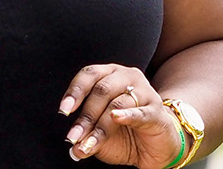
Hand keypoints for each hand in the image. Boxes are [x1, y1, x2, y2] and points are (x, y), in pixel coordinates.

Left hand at [60, 64, 182, 166]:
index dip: (75, 90)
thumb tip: (74, 147)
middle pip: (101, 90)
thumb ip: (87, 136)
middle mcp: (128, 77)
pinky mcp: (157, 112)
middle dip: (85, 116)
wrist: (158, 145)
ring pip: (117, 104)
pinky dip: (127, 115)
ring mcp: (145, 93)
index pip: (89, 74)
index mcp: (110, 74)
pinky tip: (115, 118)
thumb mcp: (101, 133)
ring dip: (100, 126)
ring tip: (88, 143)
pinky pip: (140, 112)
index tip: (64, 109)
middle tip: (74, 136)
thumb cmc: (127, 131)